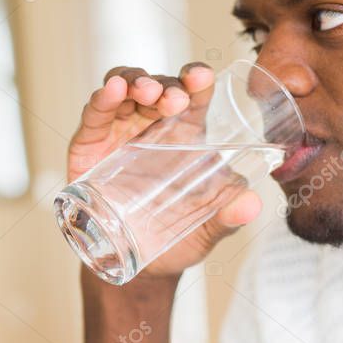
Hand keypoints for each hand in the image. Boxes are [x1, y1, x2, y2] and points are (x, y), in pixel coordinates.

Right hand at [67, 63, 262, 279]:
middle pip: (159, 86)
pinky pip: (95, 114)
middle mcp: (152, 125)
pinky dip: (103, 98)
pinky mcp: (90, 145)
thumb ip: (230, 215)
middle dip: (166, 84)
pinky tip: (111, 91)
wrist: (137, 266)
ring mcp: (119, 131)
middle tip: (174, 99)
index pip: (193, 95)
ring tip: (148, 93)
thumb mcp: (209, 228)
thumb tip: (253, 205)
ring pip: (126, 88)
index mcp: (185, 134)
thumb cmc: (177, 237)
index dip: (196, 79)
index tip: (201, 76)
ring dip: (136, 82)